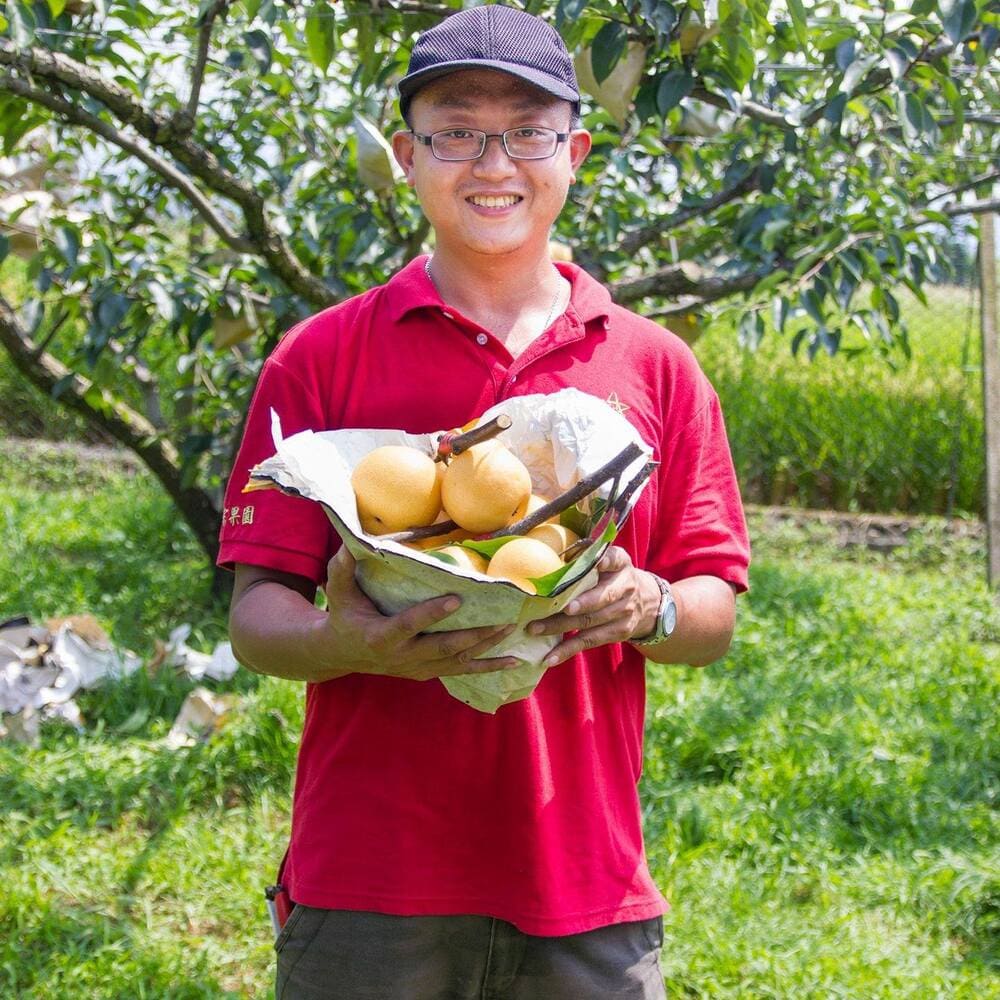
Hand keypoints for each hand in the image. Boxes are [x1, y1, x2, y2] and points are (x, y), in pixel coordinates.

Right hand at [318, 546, 518, 680]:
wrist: (342, 654)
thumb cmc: (344, 615)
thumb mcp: (339, 594)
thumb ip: (342, 570)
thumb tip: (350, 543)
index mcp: (382, 636)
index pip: (410, 625)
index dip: (432, 614)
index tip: (457, 599)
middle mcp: (403, 656)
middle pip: (443, 647)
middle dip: (474, 635)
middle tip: (501, 619)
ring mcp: (418, 668)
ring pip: (457, 660)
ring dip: (486, 647)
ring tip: (511, 630)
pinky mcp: (429, 672)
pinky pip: (462, 671)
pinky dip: (489, 667)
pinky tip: (515, 660)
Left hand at [526, 545, 660, 667]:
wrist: (646, 602)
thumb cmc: (613, 576)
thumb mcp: (610, 560)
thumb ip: (588, 555)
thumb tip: (554, 552)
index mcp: (621, 564)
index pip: (615, 559)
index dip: (606, 561)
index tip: (598, 563)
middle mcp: (626, 588)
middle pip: (601, 598)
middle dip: (578, 604)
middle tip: (554, 607)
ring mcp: (623, 613)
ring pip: (590, 622)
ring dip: (560, 627)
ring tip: (535, 629)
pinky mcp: (617, 633)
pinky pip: (589, 642)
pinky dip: (567, 650)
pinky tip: (549, 658)